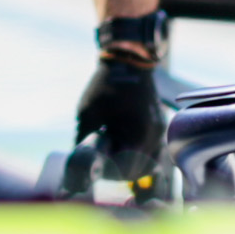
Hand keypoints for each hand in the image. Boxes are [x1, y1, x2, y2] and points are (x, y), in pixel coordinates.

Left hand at [75, 52, 166, 189]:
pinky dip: (137, 154)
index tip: (94, 168)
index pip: (127, 169)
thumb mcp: (88, 113)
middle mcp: (154, 136)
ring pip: (147, 162)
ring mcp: (159, 132)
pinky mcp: (158, 126)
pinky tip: (120, 148)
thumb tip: (75, 161)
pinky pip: (150, 150)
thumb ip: (83, 140)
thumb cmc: (106, 84)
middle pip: (138, 169)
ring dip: (129, 164)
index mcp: (139, 135)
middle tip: (99, 164)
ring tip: (110, 156)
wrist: (128, 60)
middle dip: (118, 171)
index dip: (109, 173)